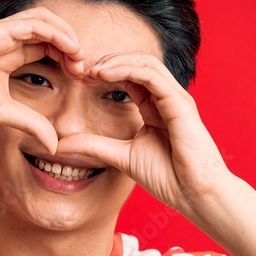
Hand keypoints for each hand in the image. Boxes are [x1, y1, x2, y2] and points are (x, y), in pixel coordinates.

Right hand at [0, 7, 85, 152]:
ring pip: (45, 21)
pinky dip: (56, 32)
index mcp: (10, 58)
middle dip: (73, 48)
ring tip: (80, 58)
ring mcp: (2, 35)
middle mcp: (8, 43)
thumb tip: (54, 146)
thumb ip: (31, 124)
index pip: (48, 49)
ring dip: (67, 36)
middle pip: (51, 33)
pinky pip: (33, 23)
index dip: (68, 60)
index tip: (81, 80)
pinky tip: (70, 48)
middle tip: (85, 70)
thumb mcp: (4, 114)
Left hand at [54, 51, 232, 216]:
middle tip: (80, 70)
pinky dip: (127, 69)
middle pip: (136, 63)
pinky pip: (152, 75)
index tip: (79, 79)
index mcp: (155, 108)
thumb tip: (61, 145)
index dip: (104, 73)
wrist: (194, 193)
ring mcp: (175, 98)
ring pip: (145, 63)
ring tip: (91, 70)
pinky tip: (105, 74)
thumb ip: (94, 146)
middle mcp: (166, 98)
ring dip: (115, 62)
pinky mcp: (180, 103)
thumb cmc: (168, 177)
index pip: (130, 77)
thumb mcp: (121, 157)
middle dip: (108, 62)